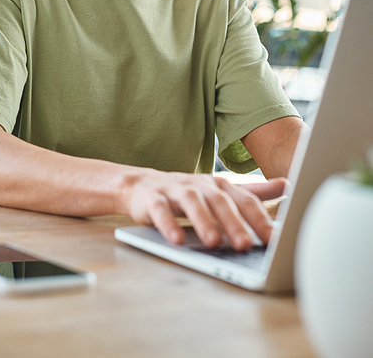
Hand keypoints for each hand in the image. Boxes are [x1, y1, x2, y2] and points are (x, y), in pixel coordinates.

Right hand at [123, 170, 285, 249]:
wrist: (142, 185)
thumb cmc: (187, 193)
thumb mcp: (221, 191)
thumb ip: (253, 191)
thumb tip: (287, 185)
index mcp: (219, 185)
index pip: (244, 200)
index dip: (259, 219)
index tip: (274, 239)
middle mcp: (200, 184)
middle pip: (220, 201)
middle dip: (234, 223)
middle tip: (245, 245)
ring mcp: (176, 189)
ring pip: (192, 203)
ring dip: (204, 222)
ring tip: (214, 242)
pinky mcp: (153, 198)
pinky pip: (161, 210)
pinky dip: (168, 224)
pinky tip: (176, 240)